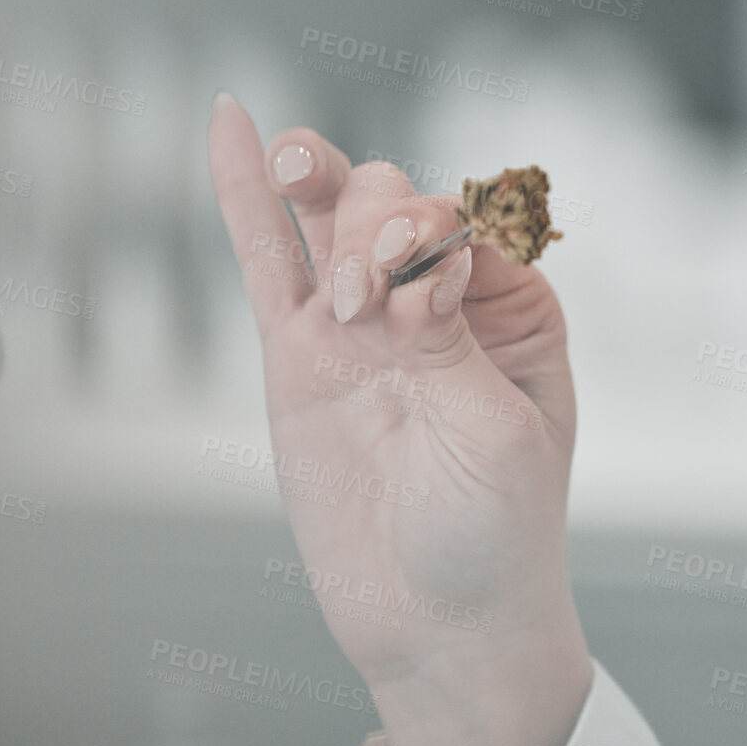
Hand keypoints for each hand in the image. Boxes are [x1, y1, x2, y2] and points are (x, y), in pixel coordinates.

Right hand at [206, 93, 591, 745]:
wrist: (441, 620)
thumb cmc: (499, 529)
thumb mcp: (496, 435)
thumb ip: (450, 345)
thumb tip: (417, 261)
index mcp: (512, 305)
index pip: (470, 222)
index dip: (439, 231)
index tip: (423, 292)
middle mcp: (438, 298)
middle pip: (399, 204)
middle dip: (381, 223)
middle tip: (371, 304)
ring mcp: (363, 321)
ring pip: (333, 216)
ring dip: (318, 177)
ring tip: (296, 163)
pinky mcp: (300, 356)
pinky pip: (268, 261)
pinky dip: (244, 194)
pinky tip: (233, 126)